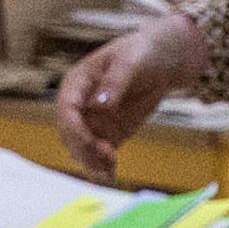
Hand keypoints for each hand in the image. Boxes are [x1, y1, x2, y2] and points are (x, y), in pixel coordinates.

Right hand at [55, 4, 209, 174]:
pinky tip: (112, 175)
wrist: (162, 61)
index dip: (74, 129)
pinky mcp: (109, 134)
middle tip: (107, 158)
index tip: (91, 142)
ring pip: (81, 149)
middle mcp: (80, 104)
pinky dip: (102, 166)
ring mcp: (93, 121)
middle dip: (83, 149)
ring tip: (110, 171)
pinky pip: (99, 155)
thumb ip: (114, 83)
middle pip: (70, 134)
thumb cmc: (142, 52)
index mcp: (78, 82)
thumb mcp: (130, 62)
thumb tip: (98, 106)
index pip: (66, 109)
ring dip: (91, 162)